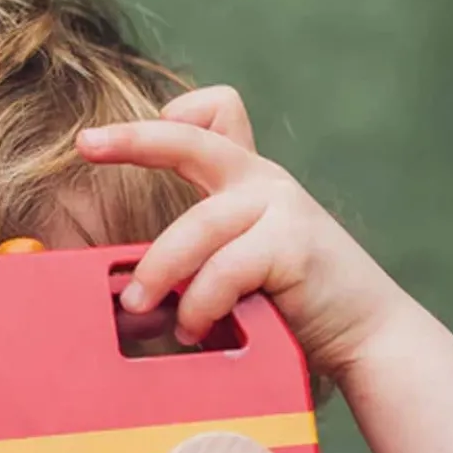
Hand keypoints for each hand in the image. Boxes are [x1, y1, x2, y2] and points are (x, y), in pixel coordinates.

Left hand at [76, 86, 404, 379]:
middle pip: (191, 141)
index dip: (161, 120)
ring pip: (197, 227)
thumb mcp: (243, 270)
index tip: (106, 138)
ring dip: (159, 272)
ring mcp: (282, 207)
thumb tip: (129, 289)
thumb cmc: (295, 309)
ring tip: (138, 308)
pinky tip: (196, 331)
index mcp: (249, 181)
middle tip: (84, 148)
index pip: (212, 116)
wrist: (368, 336)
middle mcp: (265, 181)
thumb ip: (202, 260)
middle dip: (133, 139)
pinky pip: (224, 270)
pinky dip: (200, 304)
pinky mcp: (294, 243)